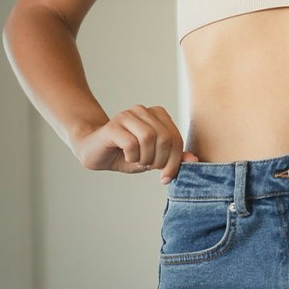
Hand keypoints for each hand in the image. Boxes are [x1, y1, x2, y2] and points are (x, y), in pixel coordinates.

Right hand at [71, 104, 198, 183]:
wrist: (94, 150)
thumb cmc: (125, 154)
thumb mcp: (151, 158)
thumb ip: (172, 157)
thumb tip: (194, 160)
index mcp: (158, 114)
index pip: (176, 138)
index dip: (175, 161)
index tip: (167, 177)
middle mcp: (144, 111)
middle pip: (165, 137)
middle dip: (161, 160)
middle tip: (150, 168)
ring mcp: (128, 115)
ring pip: (149, 138)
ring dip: (146, 157)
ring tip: (139, 162)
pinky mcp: (113, 125)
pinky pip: (131, 142)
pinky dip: (133, 156)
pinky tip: (127, 157)